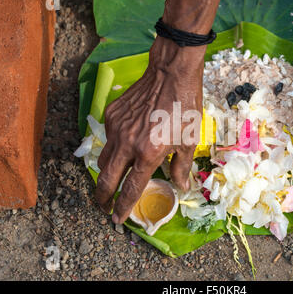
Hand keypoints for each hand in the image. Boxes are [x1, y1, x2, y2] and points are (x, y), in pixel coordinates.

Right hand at [95, 37, 205, 223]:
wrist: (171, 74)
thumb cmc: (185, 107)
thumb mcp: (189, 140)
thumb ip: (181, 167)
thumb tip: (180, 187)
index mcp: (148, 153)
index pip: (131, 188)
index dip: (123, 207)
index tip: (117, 219)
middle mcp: (128, 144)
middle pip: (106, 179)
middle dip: (102, 197)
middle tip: (103, 207)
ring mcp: (116, 128)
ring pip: (103, 159)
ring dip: (106, 174)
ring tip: (111, 181)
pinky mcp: (111, 115)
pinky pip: (108, 138)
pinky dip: (113, 147)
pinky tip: (124, 145)